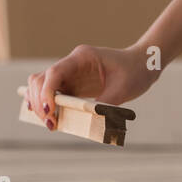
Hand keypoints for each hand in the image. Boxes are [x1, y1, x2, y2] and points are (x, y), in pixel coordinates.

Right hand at [25, 43, 156, 128]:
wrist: (142, 65)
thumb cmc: (134, 72)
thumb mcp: (123, 89)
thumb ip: (105, 104)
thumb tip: (89, 122)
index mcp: (82, 57)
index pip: (55, 72)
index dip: (47, 92)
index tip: (49, 111)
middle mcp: (71, 64)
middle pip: (42, 79)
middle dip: (40, 102)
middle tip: (51, 124)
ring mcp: (69, 74)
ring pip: (41, 85)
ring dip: (39, 104)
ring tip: (51, 124)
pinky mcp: (71, 85)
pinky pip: (50, 94)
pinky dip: (45, 105)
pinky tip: (48, 118)